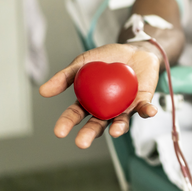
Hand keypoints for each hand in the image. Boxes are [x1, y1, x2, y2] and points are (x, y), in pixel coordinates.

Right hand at [39, 42, 161, 148]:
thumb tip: (43, 91)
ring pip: (120, 122)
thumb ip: (65, 76)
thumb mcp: (83, 62)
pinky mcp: (142, 101)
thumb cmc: (107, 58)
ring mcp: (124, 107)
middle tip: (82, 142)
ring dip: (119, 128)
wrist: (134, 49)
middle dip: (89, 134)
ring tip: (114, 131)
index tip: (59, 132)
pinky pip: (144, 109)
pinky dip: (147, 111)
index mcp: (89, 101)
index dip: (67, 123)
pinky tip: (149, 112)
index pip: (75, 114)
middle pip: (96, 125)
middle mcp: (106, 109)